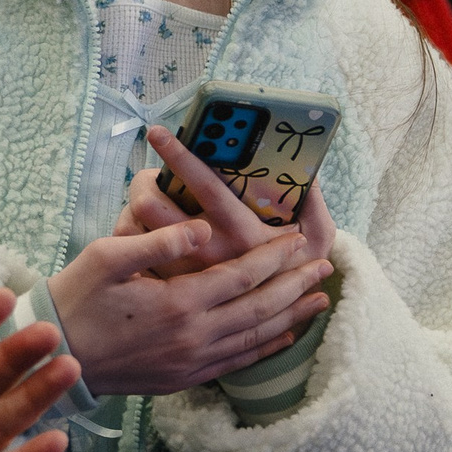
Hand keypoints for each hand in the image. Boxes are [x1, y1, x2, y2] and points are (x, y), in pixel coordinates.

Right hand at [50, 209, 331, 396]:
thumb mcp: (107, 257)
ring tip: (320, 300)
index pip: (240, 277)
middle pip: (259, 309)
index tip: (297, 240)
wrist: (55, 356)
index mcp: (176, 303)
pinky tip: (285, 337)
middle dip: (295, 286)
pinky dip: (266, 349)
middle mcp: (192, 337)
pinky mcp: (183, 379)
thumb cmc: (76, 298)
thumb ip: (159, 239)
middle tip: (326, 267)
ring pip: (255, 339)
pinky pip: (237, 365)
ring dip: (291, 318)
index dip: (273, 257)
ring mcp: (190, 363)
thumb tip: (205, 228)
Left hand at [115, 126, 335, 277]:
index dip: (181, 156)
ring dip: (135, 210)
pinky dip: (132, 240)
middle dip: (146, 182)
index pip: (206, 187)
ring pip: (137, 233)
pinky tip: (142, 233)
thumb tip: (305, 162)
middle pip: (154, 208)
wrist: (285, 320)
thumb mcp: (319, 233)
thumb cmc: (300, 267)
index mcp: (243, 235)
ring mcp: (185, 276)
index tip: (159, 132)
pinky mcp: (169, 293)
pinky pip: (135, 259)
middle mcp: (210, 255)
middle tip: (150, 174)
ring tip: (148, 202)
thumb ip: (312, 198)